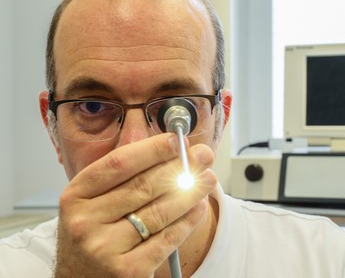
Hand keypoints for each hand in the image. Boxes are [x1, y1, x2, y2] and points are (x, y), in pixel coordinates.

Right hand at [53, 134, 217, 277]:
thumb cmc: (91, 235)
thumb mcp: (91, 203)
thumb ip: (123, 178)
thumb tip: (170, 151)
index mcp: (75, 196)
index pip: (119, 164)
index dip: (152, 149)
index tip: (178, 140)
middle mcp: (85, 222)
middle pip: (143, 186)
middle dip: (180, 167)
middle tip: (203, 155)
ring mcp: (105, 249)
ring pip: (159, 212)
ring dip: (190, 191)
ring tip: (208, 178)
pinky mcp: (128, 272)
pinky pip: (166, 240)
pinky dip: (187, 221)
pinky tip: (198, 207)